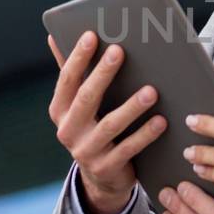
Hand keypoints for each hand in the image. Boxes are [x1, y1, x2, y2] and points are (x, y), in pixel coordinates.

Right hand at [47, 32, 166, 213]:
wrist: (102, 178)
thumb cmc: (93, 128)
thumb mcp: (78, 105)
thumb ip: (70, 73)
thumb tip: (52, 37)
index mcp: (59, 110)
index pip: (67, 80)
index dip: (77, 58)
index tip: (91, 35)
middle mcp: (67, 131)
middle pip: (86, 98)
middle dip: (102, 73)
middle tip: (120, 51)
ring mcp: (85, 152)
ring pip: (110, 125)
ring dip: (132, 107)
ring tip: (151, 90)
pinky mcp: (106, 168)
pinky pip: (128, 148)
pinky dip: (145, 134)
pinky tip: (161, 121)